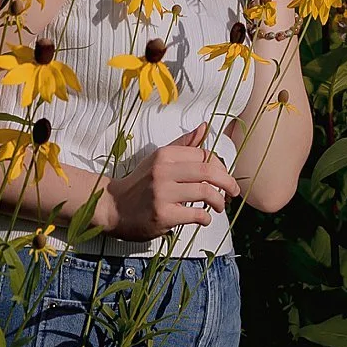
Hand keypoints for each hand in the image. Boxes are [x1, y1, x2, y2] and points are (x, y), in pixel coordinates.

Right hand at [96, 125, 241, 240]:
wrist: (113, 206)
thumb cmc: (140, 183)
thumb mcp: (159, 159)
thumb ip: (183, 145)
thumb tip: (205, 127)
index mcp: (165, 154)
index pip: (204, 155)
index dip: (220, 167)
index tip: (224, 177)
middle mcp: (163, 170)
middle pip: (208, 171)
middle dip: (227, 182)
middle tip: (233, 192)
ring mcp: (162, 193)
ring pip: (205, 192)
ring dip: (219, 201)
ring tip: (219, 207)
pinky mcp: (162, 214)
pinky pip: (195, 214)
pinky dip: (205, 218)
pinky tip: (204, 219)